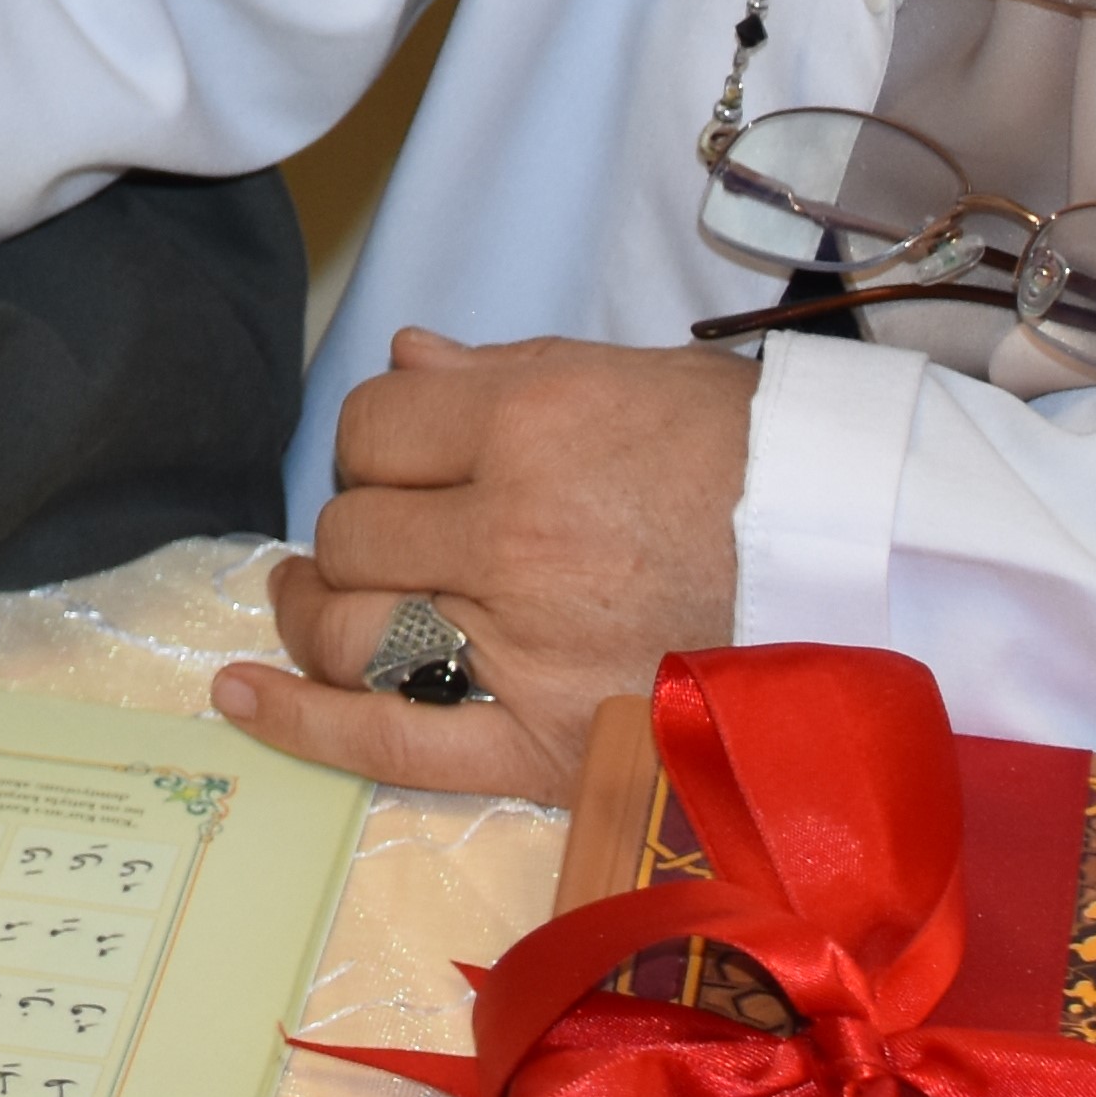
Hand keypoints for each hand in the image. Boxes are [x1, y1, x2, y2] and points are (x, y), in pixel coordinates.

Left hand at [208, 331, 752, 797]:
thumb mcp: (625, 377)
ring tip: (315, 597)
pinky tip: (243, 695)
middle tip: (394, 533)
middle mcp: (512, 532)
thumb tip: (402, 356)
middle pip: (354, 530)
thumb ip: (498, 373)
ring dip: (317, 613)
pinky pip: (388, 740)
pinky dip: (302, 725)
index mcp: (529, 424)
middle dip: (358, 528)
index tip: (404, 459)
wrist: (852, 562)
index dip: (376, 443)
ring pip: (351, 628)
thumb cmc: (746, 460)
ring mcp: (521, 644)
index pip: (374, 427)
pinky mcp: (542, 740)